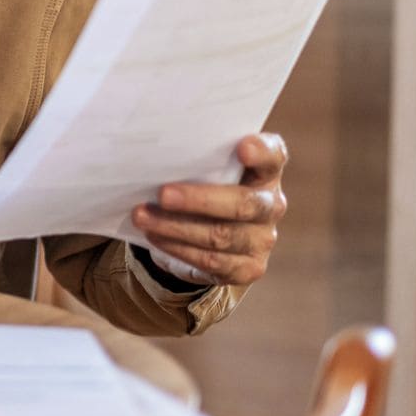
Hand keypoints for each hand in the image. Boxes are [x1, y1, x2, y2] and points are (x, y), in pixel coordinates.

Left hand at [131, 133, 286, 286]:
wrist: (208, 233)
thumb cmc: (205, 186)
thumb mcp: (205, 168)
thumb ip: (196, 157)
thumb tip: (154, 153)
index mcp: (266, 171)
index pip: (273, 156)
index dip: (261, 152)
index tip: (242, 147)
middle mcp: (271, 205)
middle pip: (244, 203)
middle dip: (199, 199)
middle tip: (162, 194)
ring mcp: (263, 239)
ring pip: (221, 236)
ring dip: (175, 227)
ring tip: (142, 216)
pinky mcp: (248, 268)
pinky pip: (211, 261)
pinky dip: (178, 248)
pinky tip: (155, 236)